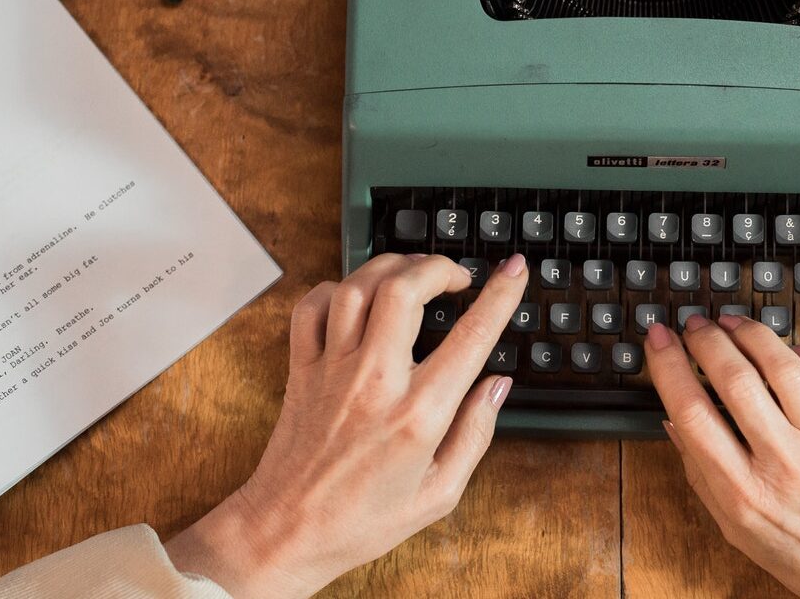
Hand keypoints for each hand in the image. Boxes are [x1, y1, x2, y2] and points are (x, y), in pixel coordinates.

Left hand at [164, 251, 528, 597]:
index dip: (500, 295)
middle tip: (457, 276)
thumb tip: (497, 386)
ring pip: (358, 287)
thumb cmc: (362, 521)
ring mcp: (332, 370)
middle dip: (439, 267)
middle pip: (405, 289)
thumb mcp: (440, 493)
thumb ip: (475, 434)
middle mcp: (374, 382)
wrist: (286, 532)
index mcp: (417, 415)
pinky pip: (312, 307)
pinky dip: (336, 289)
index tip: (513, 271)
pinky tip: (358, 299)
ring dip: (392, 268)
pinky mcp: (301, 369)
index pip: (471, 337)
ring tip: (414, 276)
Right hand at [644, 314, 799, 598]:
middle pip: (734, 380)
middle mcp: (783, 464)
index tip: (658, 339)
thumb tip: (673, 421)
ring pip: (785, 367)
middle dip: (706, 340)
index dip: (668, 366)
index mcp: (743, 493)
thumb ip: (702, 475)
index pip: (692, 413)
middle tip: (695, 324)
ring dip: (753, 334)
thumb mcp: (736, 529)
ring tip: (734, 323)